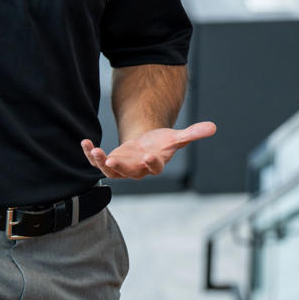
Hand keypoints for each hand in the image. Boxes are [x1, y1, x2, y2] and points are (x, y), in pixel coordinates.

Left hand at [80, 121, 215, 178]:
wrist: (147, 146)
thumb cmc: (162, 144)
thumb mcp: (177, 136)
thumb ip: (193, 133)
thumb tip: (213, 127)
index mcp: (155, 164)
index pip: (154, 167)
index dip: (152, 163)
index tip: (149, 156)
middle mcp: (137, 169)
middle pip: (129, 172)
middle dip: (120, 167)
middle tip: (111, 160)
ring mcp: (122, 167)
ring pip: (110, 170)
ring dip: (100, 162)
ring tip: (95, 150)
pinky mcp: (109, 162)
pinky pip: (97, 162)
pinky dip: (89, 154)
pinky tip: (85, 143)